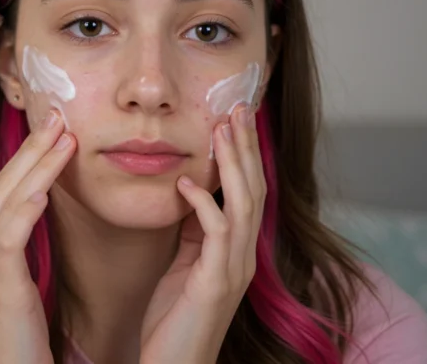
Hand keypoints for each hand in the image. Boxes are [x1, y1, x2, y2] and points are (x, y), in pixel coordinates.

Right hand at [0, 109, 75, 363]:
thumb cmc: (12, 333)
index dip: (25, 155)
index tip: (51, 127)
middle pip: (2, 186)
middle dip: (33, 148)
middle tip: (58, 115)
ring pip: (8, 202)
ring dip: (38, 167)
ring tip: (64, 138)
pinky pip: (11, 237)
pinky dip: (26, 209)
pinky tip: (43, 187)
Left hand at [139, 103, 265, 363]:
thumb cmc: (173, 318)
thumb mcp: (184, 263)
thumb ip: (192, 229)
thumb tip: (189, 189)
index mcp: (234, 250)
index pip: (246, 191)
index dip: (242, 153)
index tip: (233, 117)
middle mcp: (242, 257)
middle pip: (253, 189)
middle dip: (245, 147)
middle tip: (237, 107)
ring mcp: (233, 271)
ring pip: (243, 205)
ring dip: (233, 165)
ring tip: (222, 129)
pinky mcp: (214, 285)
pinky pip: (216, 235)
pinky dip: (203, 205)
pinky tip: (185, 182)